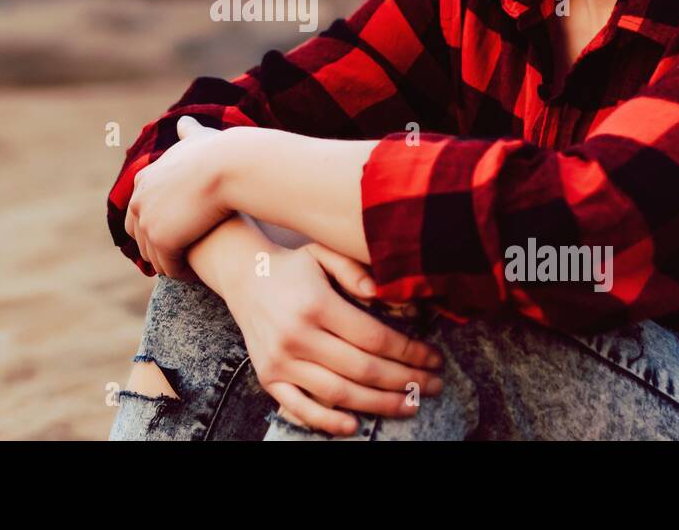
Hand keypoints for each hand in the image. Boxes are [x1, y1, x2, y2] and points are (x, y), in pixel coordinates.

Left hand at [125, 115, 234, 279]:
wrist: (227, 167)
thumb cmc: (219, 153)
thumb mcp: (197, 140)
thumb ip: (188, 134)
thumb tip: (184, 121)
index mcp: (142, 181)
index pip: (136, 213)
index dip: (155, 227)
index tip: (176, 237)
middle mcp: (137, 201)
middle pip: (141, 239)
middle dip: (159, 251)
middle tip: (182, 258)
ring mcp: (147, 222)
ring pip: (155, 257)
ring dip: (172, 265)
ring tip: (194, 268)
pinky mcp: (161, 241)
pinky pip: (169, 267)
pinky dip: (182, 273)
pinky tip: (199, 273)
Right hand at [221, 242, 445, 435]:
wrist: (244, 278)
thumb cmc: (294, 268)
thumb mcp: (323, 253)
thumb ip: (353, 270)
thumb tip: (382, 295)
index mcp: (316, 304)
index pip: (372, 337)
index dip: (409, 352)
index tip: (434, 358)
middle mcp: (296, 335)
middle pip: (361, 369)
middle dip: (404, 380)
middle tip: (432, 386)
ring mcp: (280, 360)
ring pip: (338, 392)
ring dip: (379, 404)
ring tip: (410, 405)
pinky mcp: (268, 377)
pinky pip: (299, 408)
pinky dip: (327, 422)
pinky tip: (355, 425)